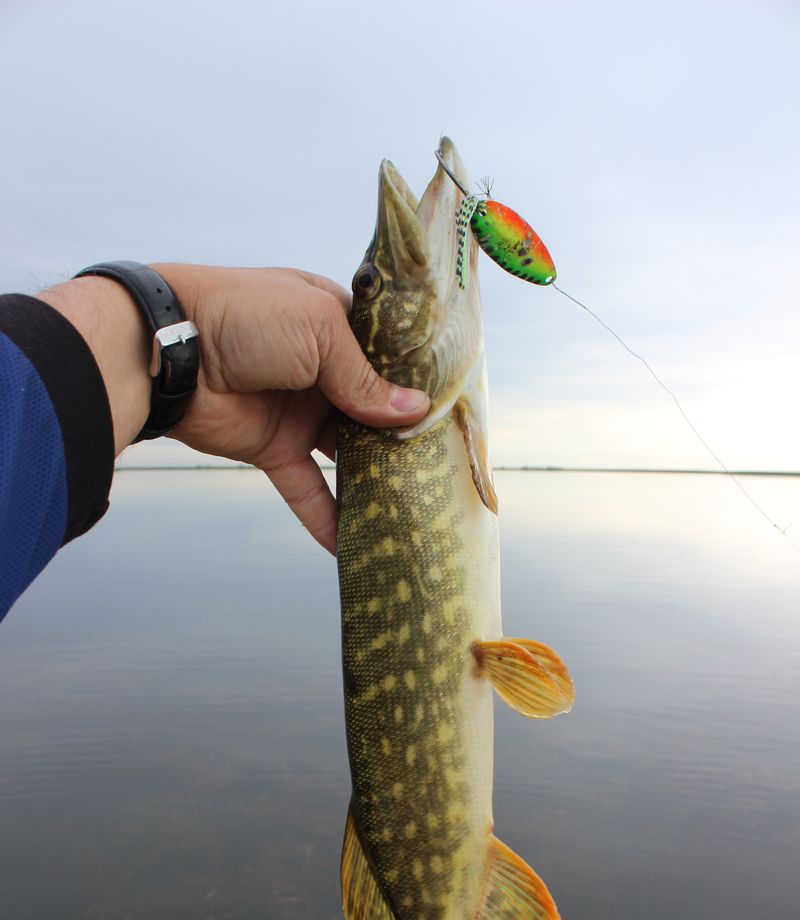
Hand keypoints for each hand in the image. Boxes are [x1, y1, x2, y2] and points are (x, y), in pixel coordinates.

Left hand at [153, 265, 428, 553]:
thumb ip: (365, 379)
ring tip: (414, 507)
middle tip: (444, 470)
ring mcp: (299, 412)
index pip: (388, 360)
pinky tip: (354, 546)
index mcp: (336, 327)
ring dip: (375, 479)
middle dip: (404, 439)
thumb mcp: (319, 330)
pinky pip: (307, 490)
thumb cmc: (245, 316)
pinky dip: (326, 518)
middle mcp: (322, 370)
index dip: (417, 386)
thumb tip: (414, 413)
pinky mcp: (272, 449)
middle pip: (374, 412)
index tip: (453, 415)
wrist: (171, 350)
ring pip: (346, 454)